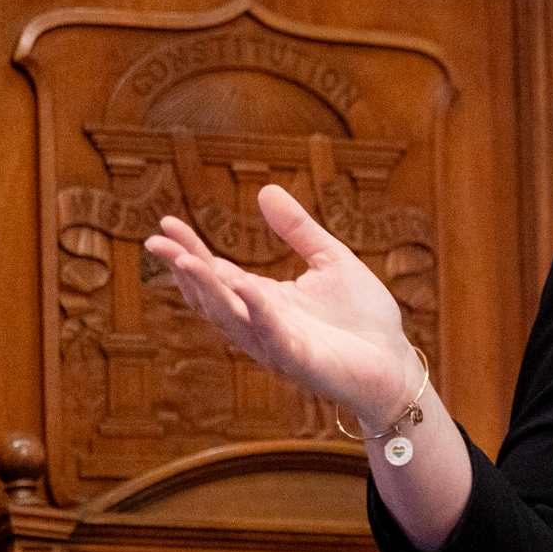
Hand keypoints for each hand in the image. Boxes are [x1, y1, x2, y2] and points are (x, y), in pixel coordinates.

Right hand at [144, 184, 420, 427]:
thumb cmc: (363, 317)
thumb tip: (265, 190)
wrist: (395, 361)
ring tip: (185, 261)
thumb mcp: (330, 259)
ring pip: (232, 318)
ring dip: (207, 291)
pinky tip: (247, 287)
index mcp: (264, 300)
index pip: (218, 273)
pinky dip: (259, 312)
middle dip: (185, 269)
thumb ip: (298, 230)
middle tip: (157, 242)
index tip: (166, 223)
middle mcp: (261, 324)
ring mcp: (277, 345)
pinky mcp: (301, 361)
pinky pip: (274, 337)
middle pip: (212, 296)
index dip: (190, 250)